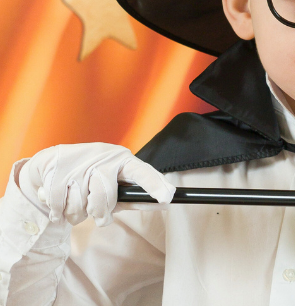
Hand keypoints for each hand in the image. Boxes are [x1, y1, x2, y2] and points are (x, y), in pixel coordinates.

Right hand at [17, 143, 174, 226]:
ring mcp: (77, 163)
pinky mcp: (54, 170)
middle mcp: (103, 157)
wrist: (51, 163)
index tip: (167, 197)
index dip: (154, 185)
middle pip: (104, 197)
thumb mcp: (114, 183)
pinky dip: (59, 211)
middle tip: (97, 213)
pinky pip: (59, 206)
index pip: (141, 172)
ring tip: (76, 201)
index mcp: (122, 159)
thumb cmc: (91, 177)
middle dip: (99, 211)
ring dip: (77, 213)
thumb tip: (164, 205)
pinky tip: (60, 201)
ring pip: (79, 205)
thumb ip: (134, 196)